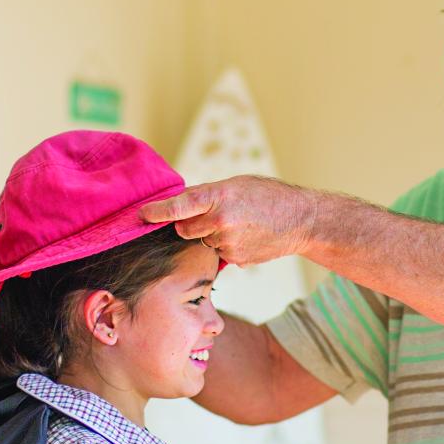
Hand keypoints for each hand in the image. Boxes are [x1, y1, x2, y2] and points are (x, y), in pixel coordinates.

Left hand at [140, 177, 320, 266]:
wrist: (301, 219)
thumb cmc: (268, 195)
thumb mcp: (236, 185)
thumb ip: (205, 195)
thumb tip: (176, 204)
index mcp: (220, 196)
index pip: (179, 206)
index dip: (158, 212)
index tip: (142, 215)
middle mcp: (221, 221)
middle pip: (185, 230)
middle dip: (190, 225)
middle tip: (210, 216)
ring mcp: (229, 243)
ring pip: (203, 243)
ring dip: (211, 236)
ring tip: (237, 224)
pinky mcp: (237, 259)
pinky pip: (220, 253)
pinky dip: (227, 246)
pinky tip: (246, 236)